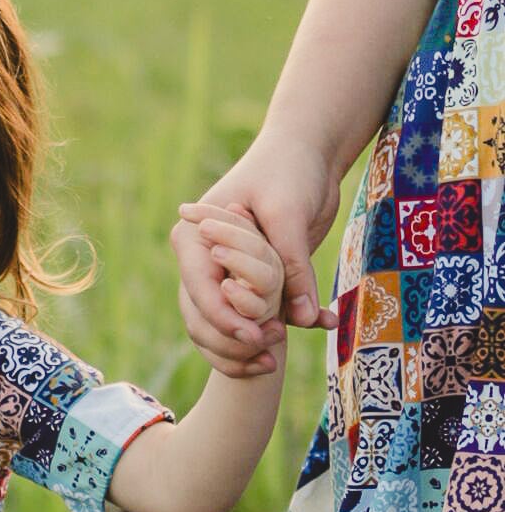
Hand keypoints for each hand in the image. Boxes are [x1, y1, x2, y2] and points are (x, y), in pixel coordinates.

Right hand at [173, 133, 340, 377]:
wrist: (308, 151)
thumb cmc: (289, 170)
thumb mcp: (289, 215)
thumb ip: (293, 267)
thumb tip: (304, 320)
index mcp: (195, 237)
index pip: (200, 290)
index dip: (225, 319)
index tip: (256, 338)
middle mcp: (204, 260)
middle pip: (204, 318)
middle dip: (234, 341)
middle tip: (269, 355)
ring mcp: (227, 272)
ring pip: (226, 325)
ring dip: (250, 346)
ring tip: (276, 360)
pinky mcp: (253, 280)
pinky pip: (258, 314)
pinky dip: (280, 327)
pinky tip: (318, 326)